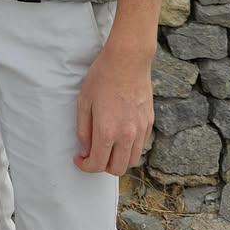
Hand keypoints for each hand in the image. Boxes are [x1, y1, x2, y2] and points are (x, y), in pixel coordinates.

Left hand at [74, 37, 154, 176]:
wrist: (128, 60)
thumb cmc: (103, 77)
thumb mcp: (84, 102)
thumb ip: (83, 130)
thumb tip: (86, 148)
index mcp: (107, 131)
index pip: (97, 164)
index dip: (85, 166)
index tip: (80, 159)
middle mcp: (126, 135)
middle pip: (117, 169)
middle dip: (102, 167)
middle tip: (92, 154)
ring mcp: (140, 130)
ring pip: (131, 160)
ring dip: (118, 159)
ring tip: (107, 147)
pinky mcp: (149, 122)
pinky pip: (141, 146)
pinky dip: (130, 148)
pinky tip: (120, 135)